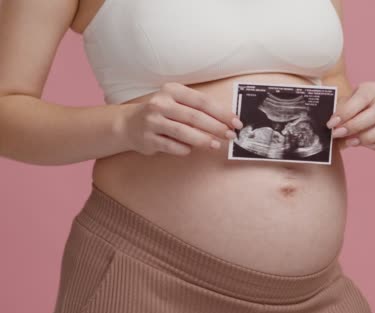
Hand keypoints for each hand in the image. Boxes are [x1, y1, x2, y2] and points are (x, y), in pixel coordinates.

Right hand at [117, 82, 242, 155]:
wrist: (129, 124)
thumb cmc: (162, 113)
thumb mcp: (177, 102)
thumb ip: (198, 109)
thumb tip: (227, 121)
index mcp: (172, 90)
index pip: (202, 101)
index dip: (222, 112)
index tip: (236, 122)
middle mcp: (161, 103)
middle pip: (195, 116)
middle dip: (216, 127)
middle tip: (230, 135)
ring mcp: (152, 121)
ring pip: (183, 132)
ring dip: (203, 140)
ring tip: (216, 145)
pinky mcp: (148, 138)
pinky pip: (172, 146)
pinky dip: (184, 149)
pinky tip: (191, 150)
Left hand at [326, 81, 374, 152]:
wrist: (347, 125)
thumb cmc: (342, 116)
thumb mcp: (336, 111)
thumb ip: (335, 116)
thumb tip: (332, 125)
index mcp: (370, 88)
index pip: (363, 97)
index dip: (347, 111)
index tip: (331, 124)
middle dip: (356, 125)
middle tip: (338, 133)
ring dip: (368, 137)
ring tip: (351, 142)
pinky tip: (371, 147)